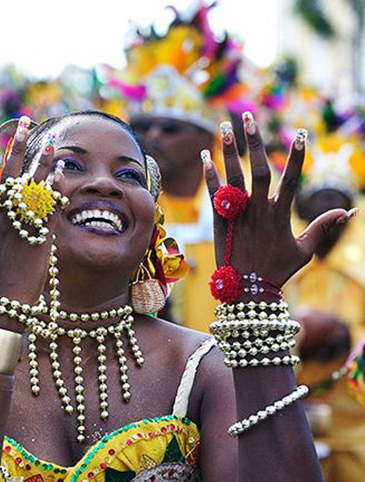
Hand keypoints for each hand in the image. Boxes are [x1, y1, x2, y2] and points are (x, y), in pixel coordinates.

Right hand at [0, 117, 63, 305]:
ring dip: (42, 162)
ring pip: (33, 187)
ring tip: (51, 141)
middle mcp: (4, 218)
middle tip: (25, 122)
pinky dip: (56, 189)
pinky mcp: (41, 237)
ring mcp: (23, 225)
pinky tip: (62, 172)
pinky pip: (50, 207)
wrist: (5, 304)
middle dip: (17, 145)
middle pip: (10, 174)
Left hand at [203, 114, 353, 287]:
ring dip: (229, 151)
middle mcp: (259, 210)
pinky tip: (205, 157)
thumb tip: (350, 211)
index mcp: (281, 214)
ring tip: (225, 127)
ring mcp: (238, 215)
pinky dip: (210, 176)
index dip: (297, 156)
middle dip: (255, 142)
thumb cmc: (277, 271)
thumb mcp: (305, 250)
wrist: (248, 290)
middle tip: (249, 117)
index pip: (292, 179)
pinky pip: (214, 195)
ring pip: (234, 177)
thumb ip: (323, 227)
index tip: (300, 133)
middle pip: (259, 169)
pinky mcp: (220, 222)